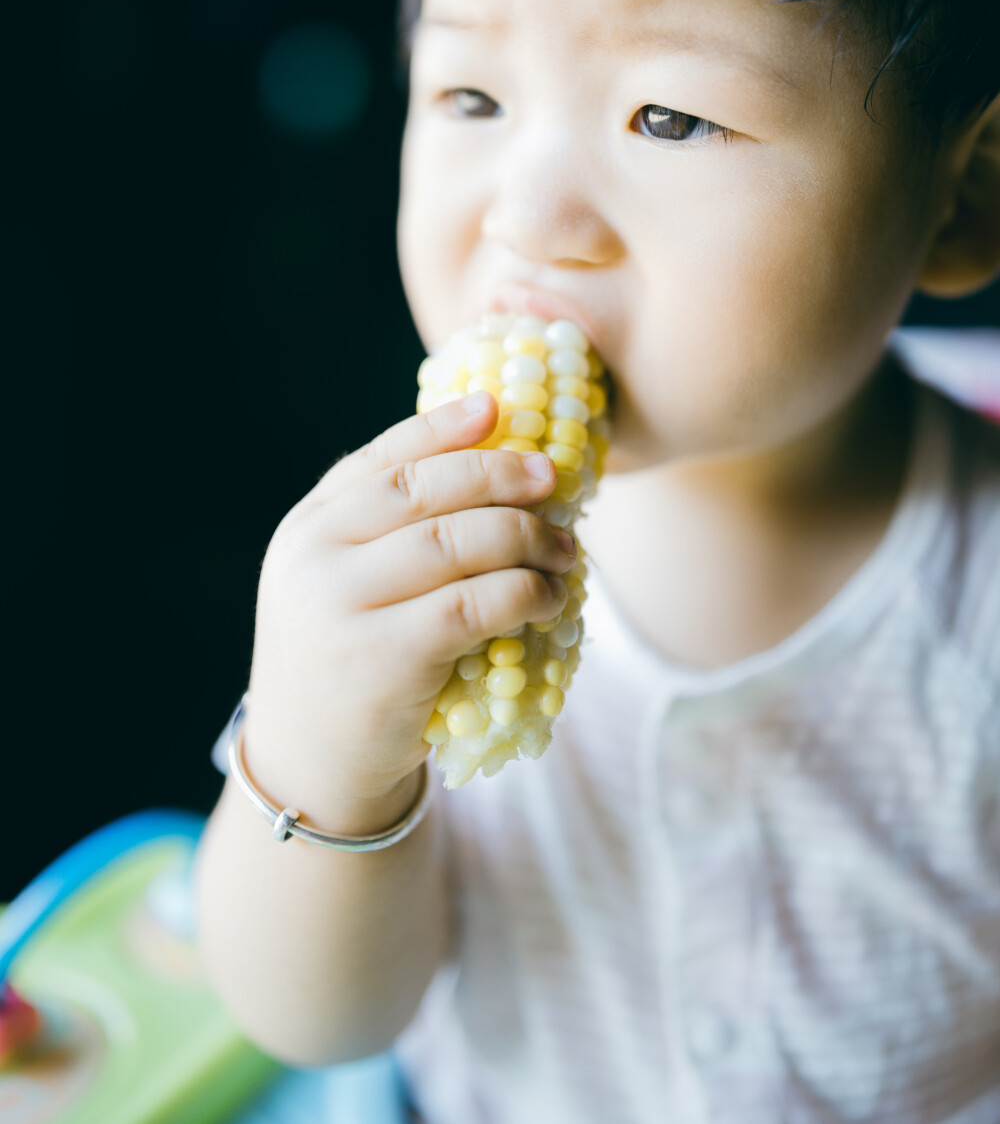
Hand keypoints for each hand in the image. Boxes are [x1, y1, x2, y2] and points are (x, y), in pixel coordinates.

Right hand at [245, 394, 574, 820]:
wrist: (311, 770)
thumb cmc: (347, 665)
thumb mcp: (341, 588)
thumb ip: (385, 533)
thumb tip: (489, 466)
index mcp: (305, 529)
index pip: (380, 460)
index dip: (441, 428)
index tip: (496, 407)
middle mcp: (313, 559)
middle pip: (424, 491)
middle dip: (499, 476)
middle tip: (553, 479)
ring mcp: (340, 608)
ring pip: (456, 542)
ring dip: (525, 537)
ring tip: (564, 549)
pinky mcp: (381, 660)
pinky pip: (473, 605)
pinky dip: (525, 592)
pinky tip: (551, 598)